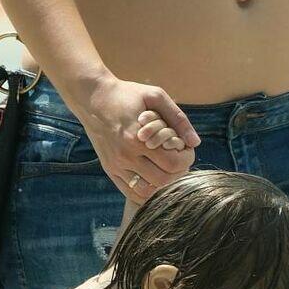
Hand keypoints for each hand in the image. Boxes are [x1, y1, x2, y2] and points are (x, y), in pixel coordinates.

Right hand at [80, 78, 200, 202]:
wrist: (93, 98)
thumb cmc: (127, 95)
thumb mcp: (155, 96)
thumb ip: (178, 118)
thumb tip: (195, 142)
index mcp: (138, 138)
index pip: (172, 163)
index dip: (186, 159)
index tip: (187, 150)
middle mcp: (125, 156)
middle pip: (162, 181)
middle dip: (178, 173)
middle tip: (179, 161)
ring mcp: (116, 165)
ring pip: (147, 192)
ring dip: (162, 185)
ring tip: (167, 170)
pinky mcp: (109, 170)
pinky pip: (131, 193)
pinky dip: (146, 193)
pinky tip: (154, 180)